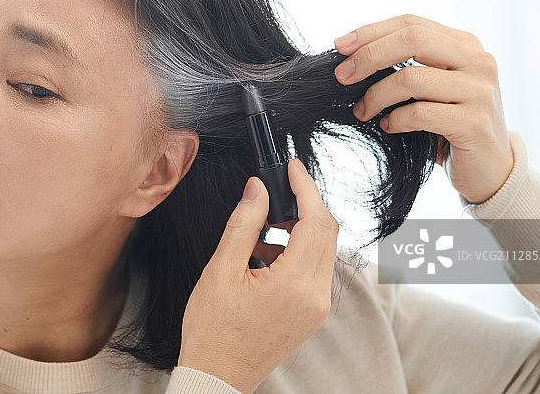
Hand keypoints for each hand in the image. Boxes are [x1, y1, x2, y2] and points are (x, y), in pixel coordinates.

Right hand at [177, 159, 338, 393]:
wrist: (217, 376)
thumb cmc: (213, 331)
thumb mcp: (220, 270)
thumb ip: (243, 224)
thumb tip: (257, 188)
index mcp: (294, 284)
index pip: (315, 220)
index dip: (306, 187)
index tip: (293, 167)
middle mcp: (315, 296)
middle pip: (327, 232)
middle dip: (304, 205)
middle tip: (275, 192)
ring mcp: (317, 308)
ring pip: (323, 250)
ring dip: (298, 230)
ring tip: (259, 233)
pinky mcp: (312, 314)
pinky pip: (314, 270)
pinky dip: (296, 252)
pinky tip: (264, 256)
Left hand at [333, 14, 513, 203]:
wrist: (489, 169)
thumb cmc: (449, 125)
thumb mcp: (432, 87)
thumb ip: (408, 65)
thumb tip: (352, 56)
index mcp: (465, 45)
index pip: (411, 24)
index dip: (371, 32)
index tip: (340, 46)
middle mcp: (478, 61)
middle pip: (413, 39)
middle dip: (369, 55)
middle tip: (343, 76)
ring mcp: (479, 91)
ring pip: (412, 79)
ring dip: (377, 95)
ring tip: (363, 111)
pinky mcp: (475, 123)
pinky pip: (421, 113)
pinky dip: (396, 119)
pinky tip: (388, 126)